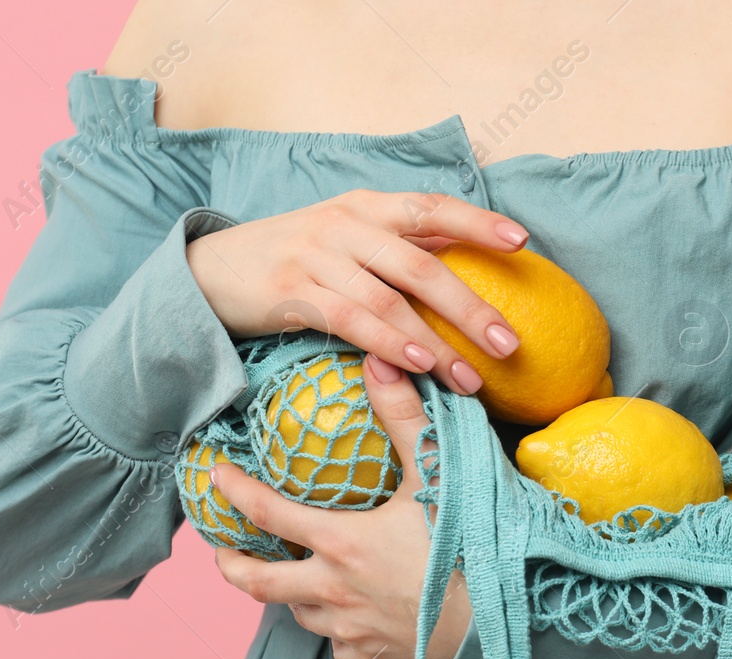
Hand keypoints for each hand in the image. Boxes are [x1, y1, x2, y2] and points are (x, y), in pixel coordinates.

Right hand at [186, 189, 526, 395]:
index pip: (432, 207)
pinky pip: (350, 320)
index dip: (478, 222)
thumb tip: (468, 262)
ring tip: (471, 379)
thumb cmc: (293, 260)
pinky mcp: (291, 292)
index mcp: (367, 206)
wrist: (209, 270)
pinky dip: (389, 343)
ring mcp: (316, 256)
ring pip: (391, 300)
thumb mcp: (345, 240)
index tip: (522, 242)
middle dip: (471, 307)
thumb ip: (398, 247)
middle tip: (510, 343)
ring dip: (436, 344)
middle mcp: (346, 224)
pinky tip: (418, 367)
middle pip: (422, 263)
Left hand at [211, 353, 472, 658]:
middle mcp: (335, 591)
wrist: (507, 619)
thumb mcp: (438, 474)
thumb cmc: (473, 544)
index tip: (214, 476)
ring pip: (299, 615)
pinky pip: (339, 648)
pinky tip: (348, 618)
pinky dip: (335, 631)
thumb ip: (404, 418)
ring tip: (291, 577)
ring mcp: (352, 629)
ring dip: (288, 595)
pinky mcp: (374, 658)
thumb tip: (377, 362)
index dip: (234, 492)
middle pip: (258, 583)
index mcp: (341, 543)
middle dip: (230, 565)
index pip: (267, 514)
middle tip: (221, 551)